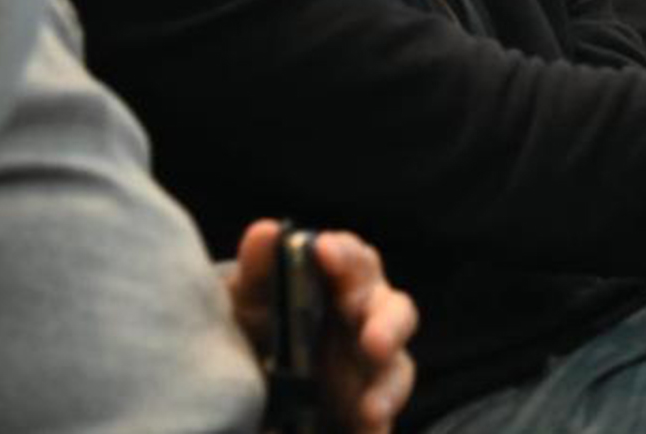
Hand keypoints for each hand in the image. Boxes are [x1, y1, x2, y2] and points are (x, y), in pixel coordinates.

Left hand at [229, 220, 418, 433]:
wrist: (247, 380)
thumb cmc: (257, 324)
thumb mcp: (248, 299)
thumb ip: (258, 269)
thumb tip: (266, 231)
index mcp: (342, 283)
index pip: (356, 260)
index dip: (344, 254)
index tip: (323, 252)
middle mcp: (366, 320)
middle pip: (395, 312)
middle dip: (388, 326)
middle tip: (372, 342)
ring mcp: (370, 367)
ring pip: (399, 368)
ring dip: (389, 386)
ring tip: (370, 410)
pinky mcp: (367, 408)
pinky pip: (383, 417)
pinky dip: (378, 427)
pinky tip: (368, 432)